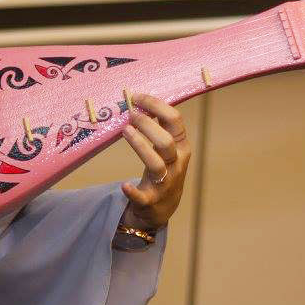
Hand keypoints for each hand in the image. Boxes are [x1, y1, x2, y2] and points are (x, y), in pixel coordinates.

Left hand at [119, 92, 190, 230]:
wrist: (163, 207)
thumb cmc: (163, 169)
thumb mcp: (167, 148)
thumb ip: (159, 127)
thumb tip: (139, 100)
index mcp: (180, 147)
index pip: (175, 121)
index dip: (156, 106)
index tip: (137, 97)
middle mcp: (176, 164)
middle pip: (166, 142)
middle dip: (148, 125)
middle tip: (130, 114)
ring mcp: (165, 183)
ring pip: (156, 164)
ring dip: (140, 146)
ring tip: (125, 130)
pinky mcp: (151, 200)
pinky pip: (143, 196)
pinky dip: (133, 191)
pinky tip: (124, 185)